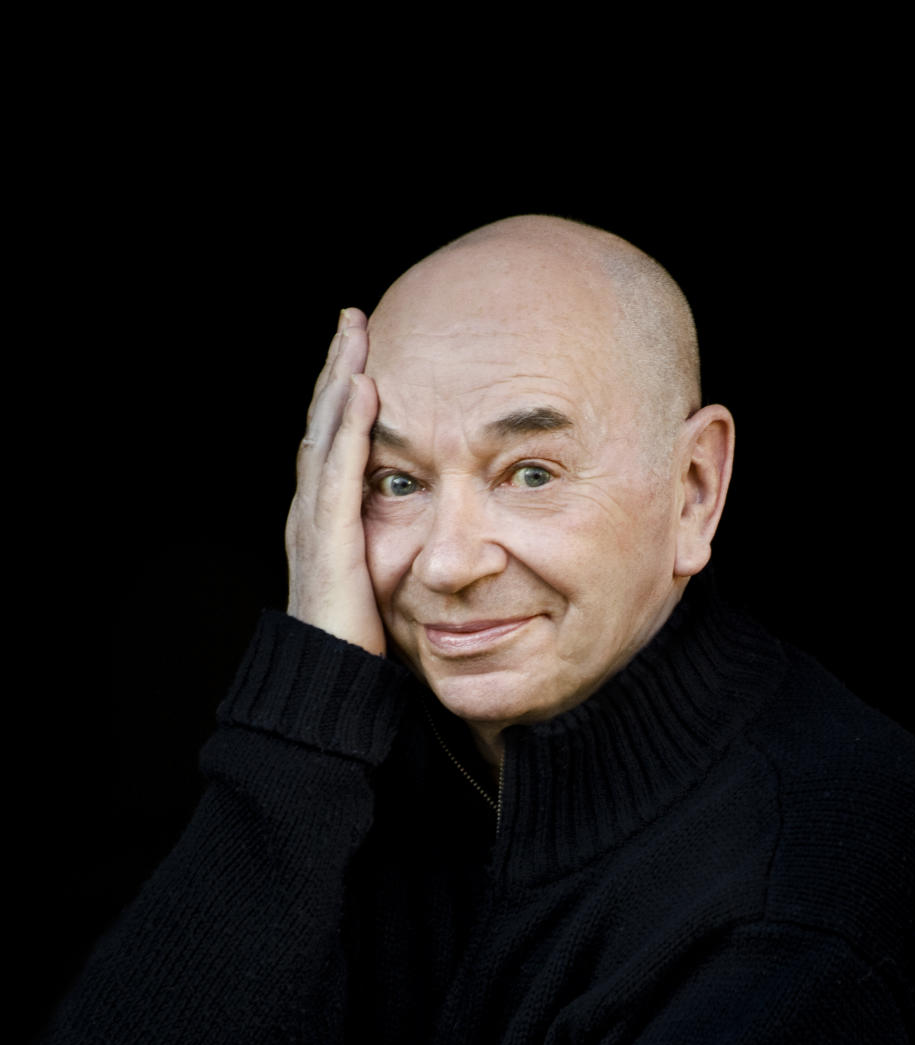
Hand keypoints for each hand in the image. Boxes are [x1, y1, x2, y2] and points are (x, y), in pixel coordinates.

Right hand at [285, 309, 384, 655]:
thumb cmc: (362, 646)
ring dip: (339, 380)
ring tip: (354, 333)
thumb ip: (397, 552)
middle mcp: (312, 512)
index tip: (364, 353)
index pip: (335, 443)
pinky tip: (362, 389)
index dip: (346, 396)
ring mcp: (314, 522)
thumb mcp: (383, 586)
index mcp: (326, 520)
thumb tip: (437, 539)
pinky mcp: (326, 538)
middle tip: (353, 319)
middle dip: (337, 370)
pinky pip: (338, 470)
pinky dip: (348, 426)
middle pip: (322, 424)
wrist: (331, 688)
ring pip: (323, 434)